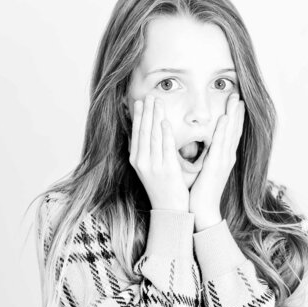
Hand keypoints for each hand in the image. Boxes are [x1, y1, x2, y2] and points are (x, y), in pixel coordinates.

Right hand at [129, 94, 189, 210]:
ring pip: (153, 136)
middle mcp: (142, 162)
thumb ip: (146, 152)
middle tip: (150, 95)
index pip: (136, 133)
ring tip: (157, 101)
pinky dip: (165, 133)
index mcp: (136, 160)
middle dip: (146, 111)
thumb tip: (144, 134)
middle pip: (144, 131)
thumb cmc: (162, 188)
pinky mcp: (167, 170)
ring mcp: (154, 166)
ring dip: (155, 117)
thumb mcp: (149, 169)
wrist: (170, 211)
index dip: (138, 116)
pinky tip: (165, 121)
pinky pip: (165, 148)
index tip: (140, 101)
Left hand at [189, 93, 244, 223]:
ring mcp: (224, 161)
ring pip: (230, 133)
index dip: (234, 118)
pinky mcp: (217, 165)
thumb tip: (199, 147)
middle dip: (237, 112)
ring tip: (236, 99)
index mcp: (223, 158)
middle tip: (238, 94)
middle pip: (235, 129)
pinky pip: (220, 144)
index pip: (230, 133)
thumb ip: (204, 157)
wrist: (202, 210)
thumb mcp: (203, 170)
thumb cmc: (200, 192)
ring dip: (233, 115)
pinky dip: (223, 130)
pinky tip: (224, 118)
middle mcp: (227, 157)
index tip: (235, 103)